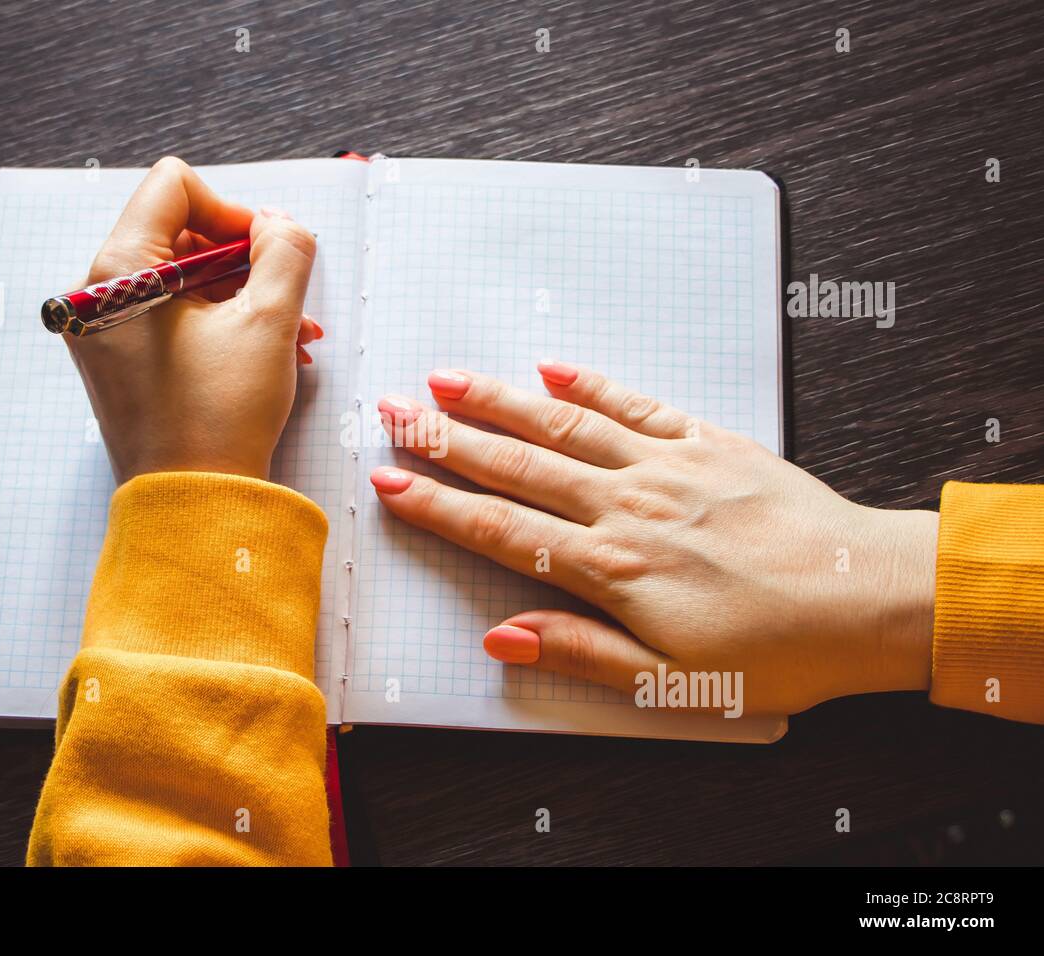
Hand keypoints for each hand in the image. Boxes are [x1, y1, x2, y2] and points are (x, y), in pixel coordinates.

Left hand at [64, 157, 320, 482]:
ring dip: (242, 295)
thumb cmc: (219, 420)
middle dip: (244, 261)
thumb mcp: (269, 321)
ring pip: (182, 277)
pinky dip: (220, 322)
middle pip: (179, 232)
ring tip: (292, 334)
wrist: (192, 505)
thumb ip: (286, 250)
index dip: (233, 210)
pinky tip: (267, 352)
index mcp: (118, 272)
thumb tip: (278, 224)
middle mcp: (97, 294)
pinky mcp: (120, 361)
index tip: (269, 252)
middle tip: (289, 300)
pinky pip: (172, 315)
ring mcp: (104, 330)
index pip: (175, 187)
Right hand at [370, 361, 938, 715]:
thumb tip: (502, 637)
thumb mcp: (672, 682)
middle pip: (519, 464)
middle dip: (448, 438)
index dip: (439, 504)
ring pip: (566, 423)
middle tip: (395, 411)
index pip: (503, 529)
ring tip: (449, 379)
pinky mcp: (711, 442)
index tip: (390, 480)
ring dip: (502, 400)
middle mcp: (629, 505)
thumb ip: (581, 653)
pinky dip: (593, 382)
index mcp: (613, 567)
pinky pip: (637, 405)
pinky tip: (555, 365)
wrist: (871, 596)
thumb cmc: (779, 650)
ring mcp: (669, 466)